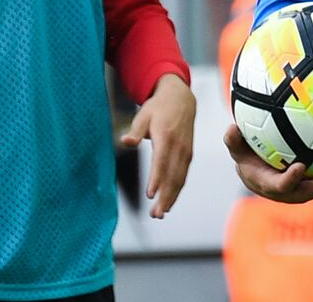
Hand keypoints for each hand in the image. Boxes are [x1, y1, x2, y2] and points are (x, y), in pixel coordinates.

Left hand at [120, 73, 195, 218]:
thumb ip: (135, 131)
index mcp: (166, 136)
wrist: (181, 99)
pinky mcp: (188, 154)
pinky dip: (177, 189)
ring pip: (179, 178)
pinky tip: (169, 201)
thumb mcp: (143, 114)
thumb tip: (124, 141)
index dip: (156, 179)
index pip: (161, 161)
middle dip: (165, 196)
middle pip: (172, 175)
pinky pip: (183, 175)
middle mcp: (178, 146)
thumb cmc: (158, 107)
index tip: (151, 194)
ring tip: (161, 213)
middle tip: (155, 214)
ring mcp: (185, 151)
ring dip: (171, 197)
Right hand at [224, 123, 312, 202]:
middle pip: (311, 191)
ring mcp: (305, 189)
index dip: (291, 179)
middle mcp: (291, 192)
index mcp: (271, 185)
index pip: (281, 186)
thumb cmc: (248, 158)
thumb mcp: (237, 150)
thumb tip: (231, 128)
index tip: (299, 166)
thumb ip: (234, 141)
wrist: (259, 174)